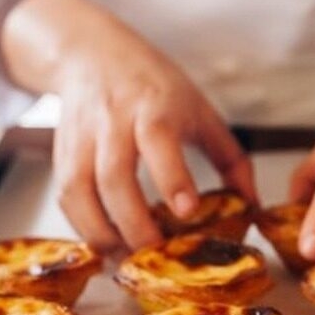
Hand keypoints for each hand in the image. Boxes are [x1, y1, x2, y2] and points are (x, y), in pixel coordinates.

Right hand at [2, 0, 255, 251]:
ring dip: (102, 233)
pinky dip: (82, 228)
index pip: (159, 139)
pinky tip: (105, 246)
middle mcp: (113, 120)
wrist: (92, 54)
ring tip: (126, 260)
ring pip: (80, 191)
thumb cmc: (153, 86)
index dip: (171, 177)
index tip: (186, 211)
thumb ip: (230, 158)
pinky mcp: (62, 153)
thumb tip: (252, 205)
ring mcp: (82, 137)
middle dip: (134, 223)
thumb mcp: (200, 110)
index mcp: (155, 106)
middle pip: (114, 176)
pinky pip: (66, 197)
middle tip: (155, 255)